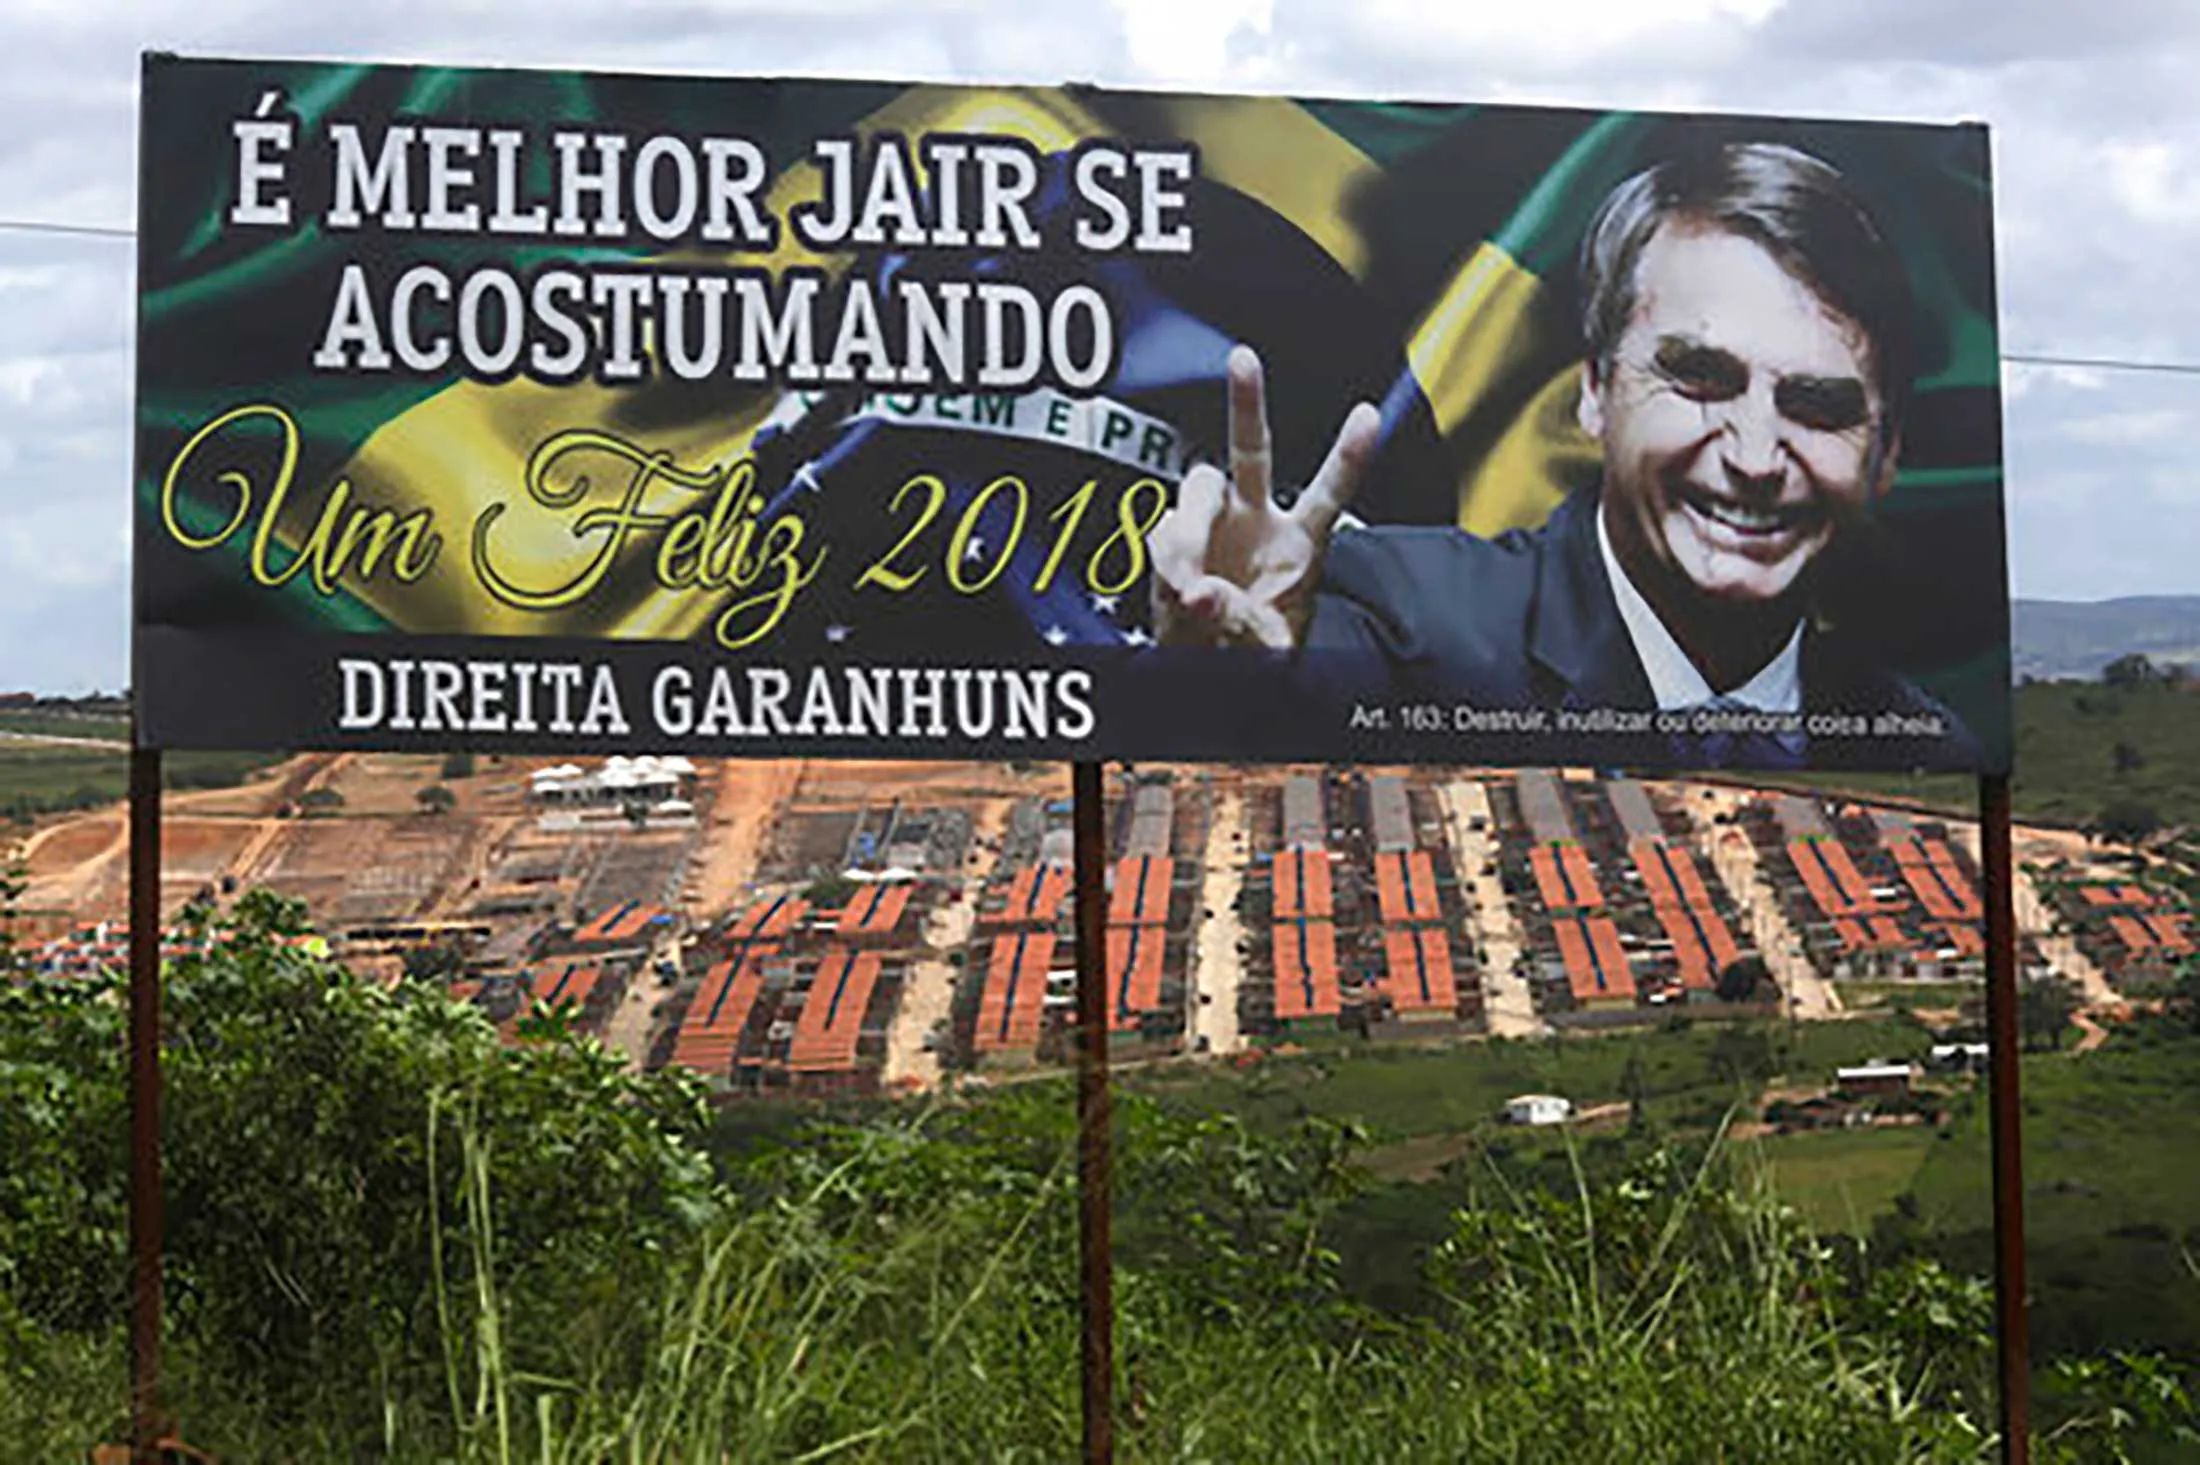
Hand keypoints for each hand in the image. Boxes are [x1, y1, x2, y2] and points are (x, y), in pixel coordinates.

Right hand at [1149, 345, 1379, 648]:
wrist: (1205, 670)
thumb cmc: (1248, 656)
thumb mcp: (1263, 652)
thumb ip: (1237, 620)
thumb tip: (1200, 593)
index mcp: (1297, 547)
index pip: (1327, 493)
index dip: (1348, 456)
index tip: (1368, 416)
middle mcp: (1253, 524)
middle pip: (1250, 452)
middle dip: (1247, 403)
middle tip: (1243, 359)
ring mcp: (1210, 529)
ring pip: (1195, 490)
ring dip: (1189, 533)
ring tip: (1189, 584)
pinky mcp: (1172, 542)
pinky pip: (1161, 530)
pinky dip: (1165, 558)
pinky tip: (1175, 590)